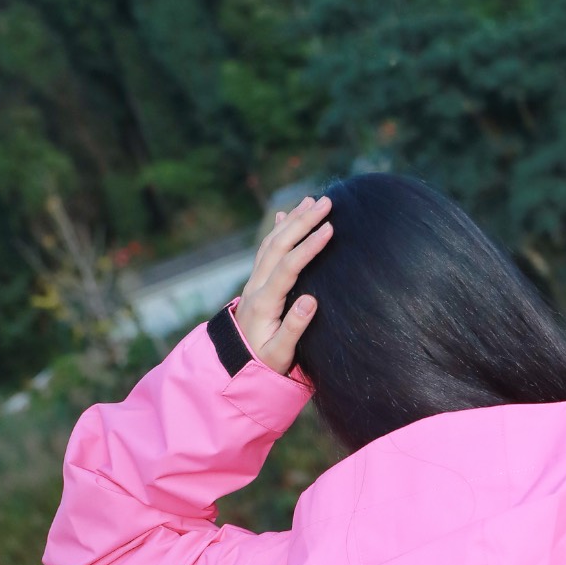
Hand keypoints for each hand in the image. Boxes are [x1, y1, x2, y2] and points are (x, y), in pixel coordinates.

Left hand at [234, 194, 332, 373]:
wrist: (235, 364)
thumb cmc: (264, 361)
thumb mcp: (280, 354)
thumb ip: (294, 328)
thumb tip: (311, 300)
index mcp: (264, 302)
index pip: (289, 267)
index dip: (309, 246)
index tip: (329, 229)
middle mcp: (256, 285)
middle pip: (279, 245)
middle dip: (303, 221)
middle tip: (326, 202)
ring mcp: (254, 281)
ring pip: (272, 242)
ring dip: (292, 219)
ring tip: (312, 200)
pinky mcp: (256, 281)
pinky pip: (266, 248)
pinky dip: (277, 228)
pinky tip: (285, 214)